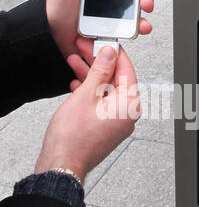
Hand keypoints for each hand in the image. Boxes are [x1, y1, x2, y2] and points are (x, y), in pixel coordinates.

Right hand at [35, 46, 139, 182]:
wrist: (62, 164)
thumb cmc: (73, 138)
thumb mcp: (86, 94)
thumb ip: (100, 71)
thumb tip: (109, 54)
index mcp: (129, 105)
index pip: (126, 70)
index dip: (113, 52)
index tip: (104, 42)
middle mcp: (127, 115)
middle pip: (116, 80)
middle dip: (98, 63)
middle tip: (85, 49)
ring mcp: (117, 123)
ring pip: (106, 91)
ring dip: (91, 76)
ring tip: (75, 62)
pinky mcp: (105, 128)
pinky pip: (101, 104)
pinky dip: (90, 93)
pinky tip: (76, 84)